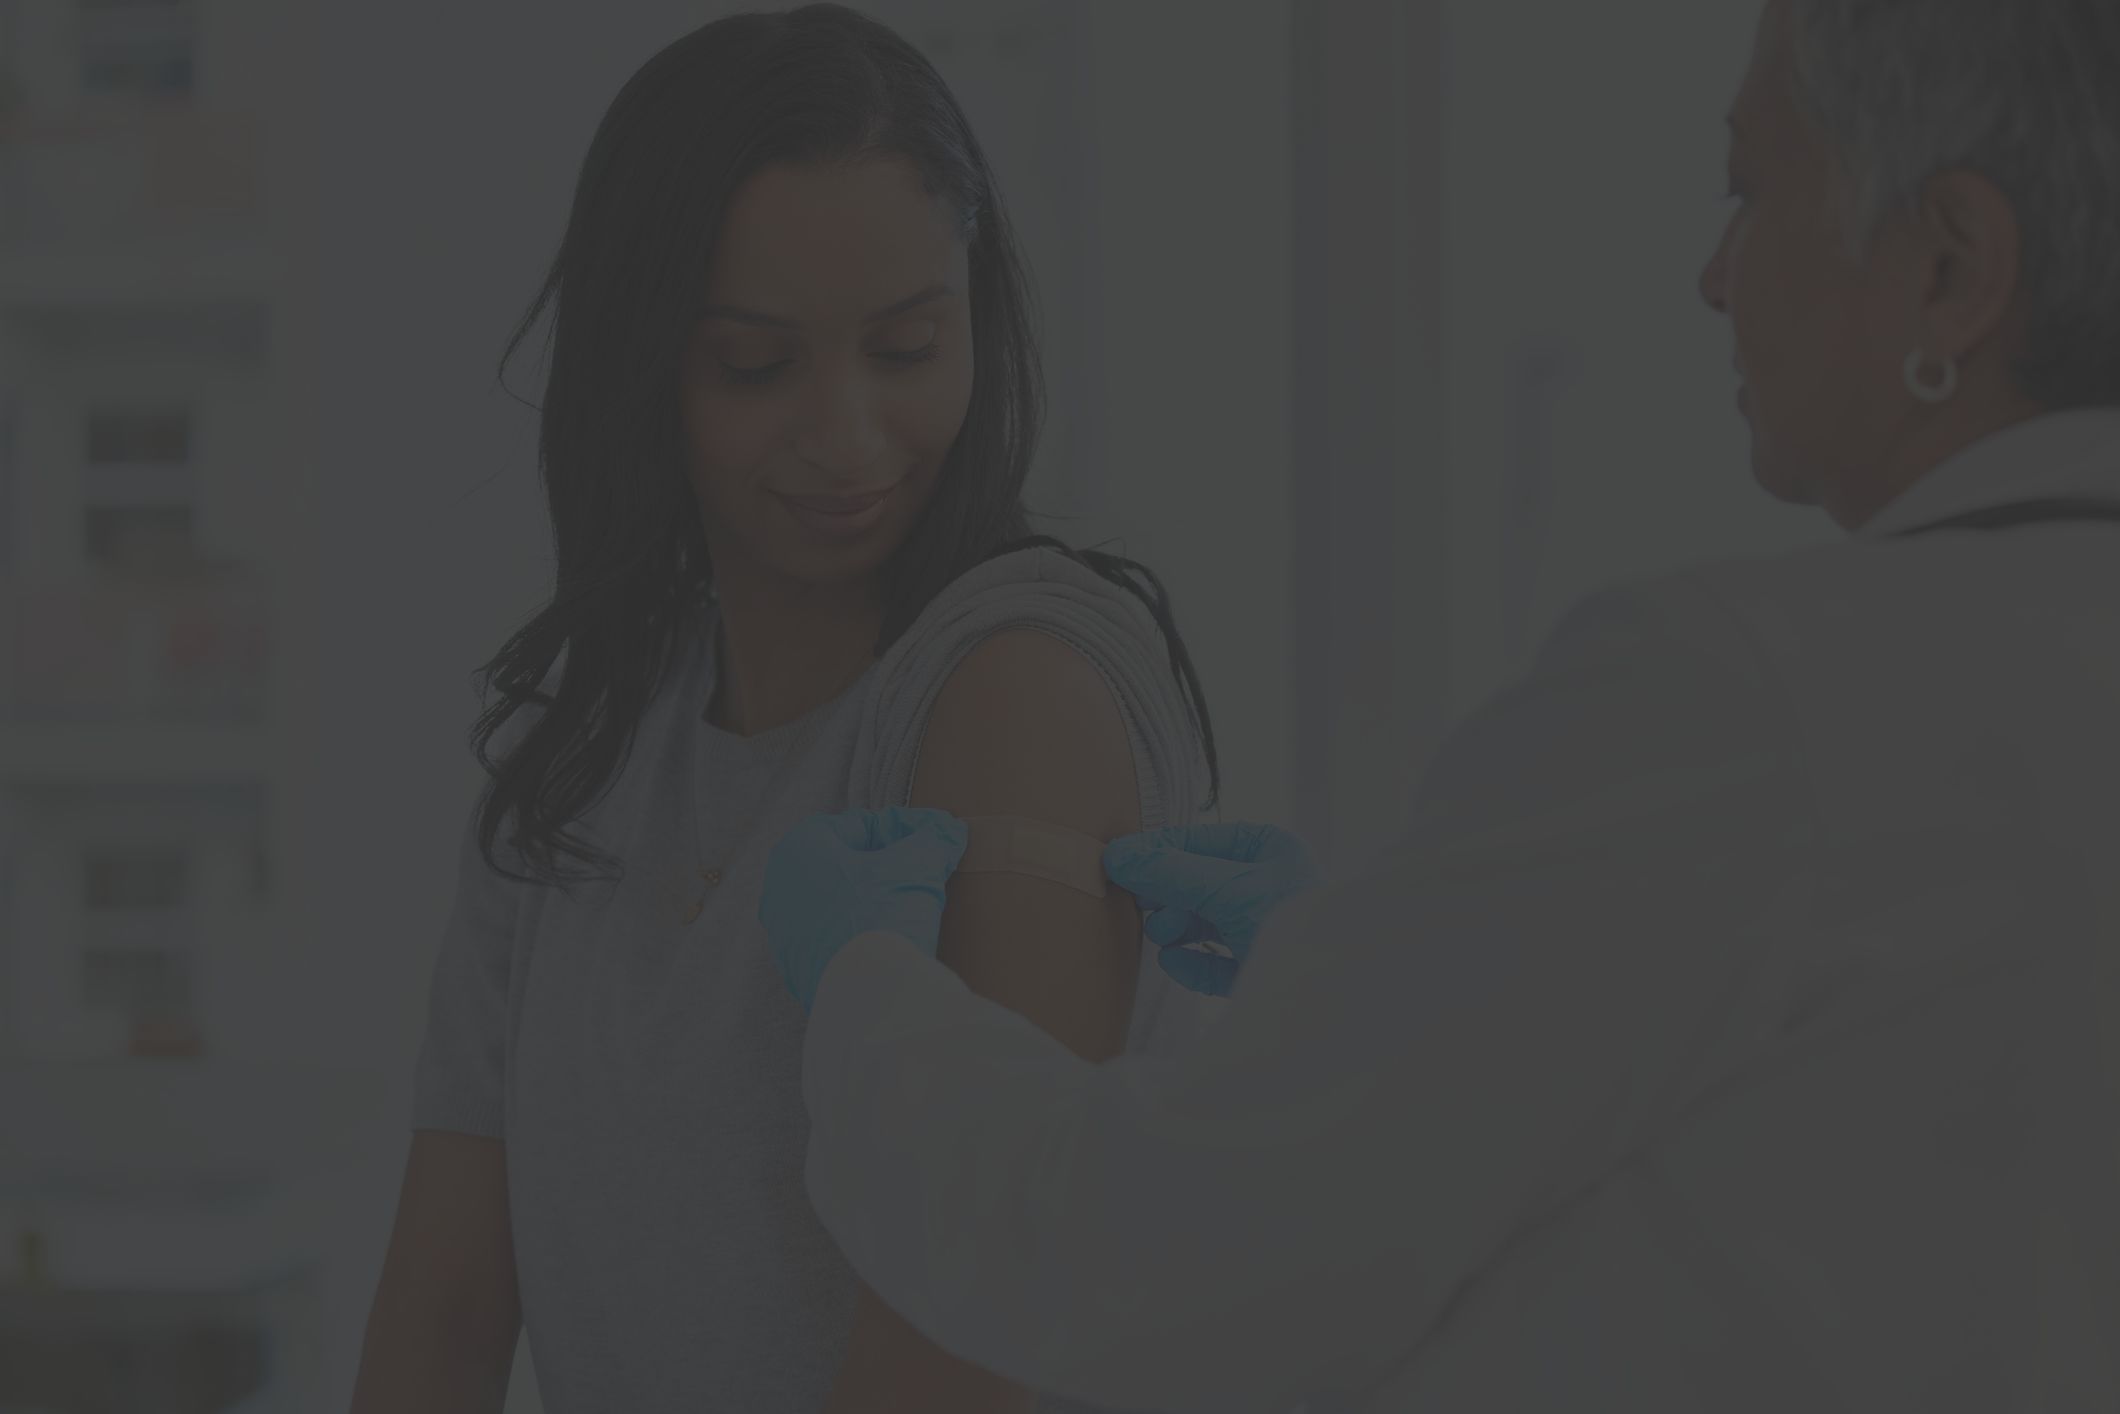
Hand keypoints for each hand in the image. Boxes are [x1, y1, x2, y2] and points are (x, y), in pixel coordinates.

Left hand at [760, 807, 968, 1013]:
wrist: (867, 999)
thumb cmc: (880, 917)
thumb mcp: (916, 868)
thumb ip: (933, 841)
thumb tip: (948, 831)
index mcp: (798, 849)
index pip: (862, 825)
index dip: (905, 830)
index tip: (936, 839)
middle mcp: (782, 888)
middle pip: (848, 864)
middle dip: (889, 865)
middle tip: (926, 872)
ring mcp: (786, 934)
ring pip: (842, 903)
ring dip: (877, 901)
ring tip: (914, 907)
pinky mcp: (800, 970)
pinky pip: (838, 939)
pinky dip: (865, 933)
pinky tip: (893, 940)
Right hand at [1102, 822, 1316, 996]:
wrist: (1333, 991)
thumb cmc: (1293, 922)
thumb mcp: (1228, 888)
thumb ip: (1171, 872)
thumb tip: (1118, 856)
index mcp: (1268, 850)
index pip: (1198, 841)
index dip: (1155, 851)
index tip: (1115, 862)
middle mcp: (1265, 885)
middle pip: (1195, 882)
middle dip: (1166, 894)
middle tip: (1137, 902)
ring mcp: (1260, 929)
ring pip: (1201, 922)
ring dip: (1175, 928)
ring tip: (1162, 934)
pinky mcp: (1256, 970)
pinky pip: (1213, 963)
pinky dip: (1191, 964)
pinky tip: (1174, 963)